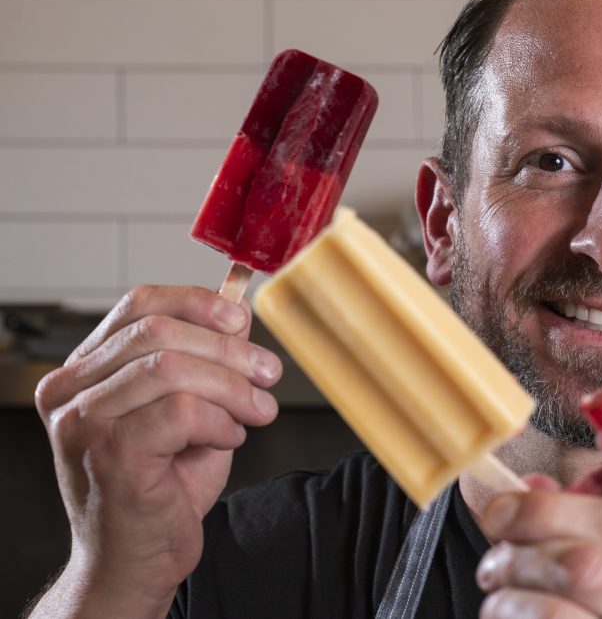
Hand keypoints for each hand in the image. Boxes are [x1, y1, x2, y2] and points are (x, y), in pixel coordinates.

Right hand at [31, 285, 281, 616]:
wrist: (137, 560)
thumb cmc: (161, 487)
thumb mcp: (189, 409)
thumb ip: (205, 363)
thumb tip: (237, 315)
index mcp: (83, 373)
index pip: (137, 306)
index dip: (196, 302)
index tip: (241, 319)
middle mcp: (71, 393)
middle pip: (158, 332)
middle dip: (228, 350)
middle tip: (269, 373)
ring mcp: (83, 424)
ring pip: (170, 368)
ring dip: (232, 388)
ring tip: (258, 412)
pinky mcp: (110, 455)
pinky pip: (182, 412)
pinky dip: (220, 421)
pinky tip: (228, 439)